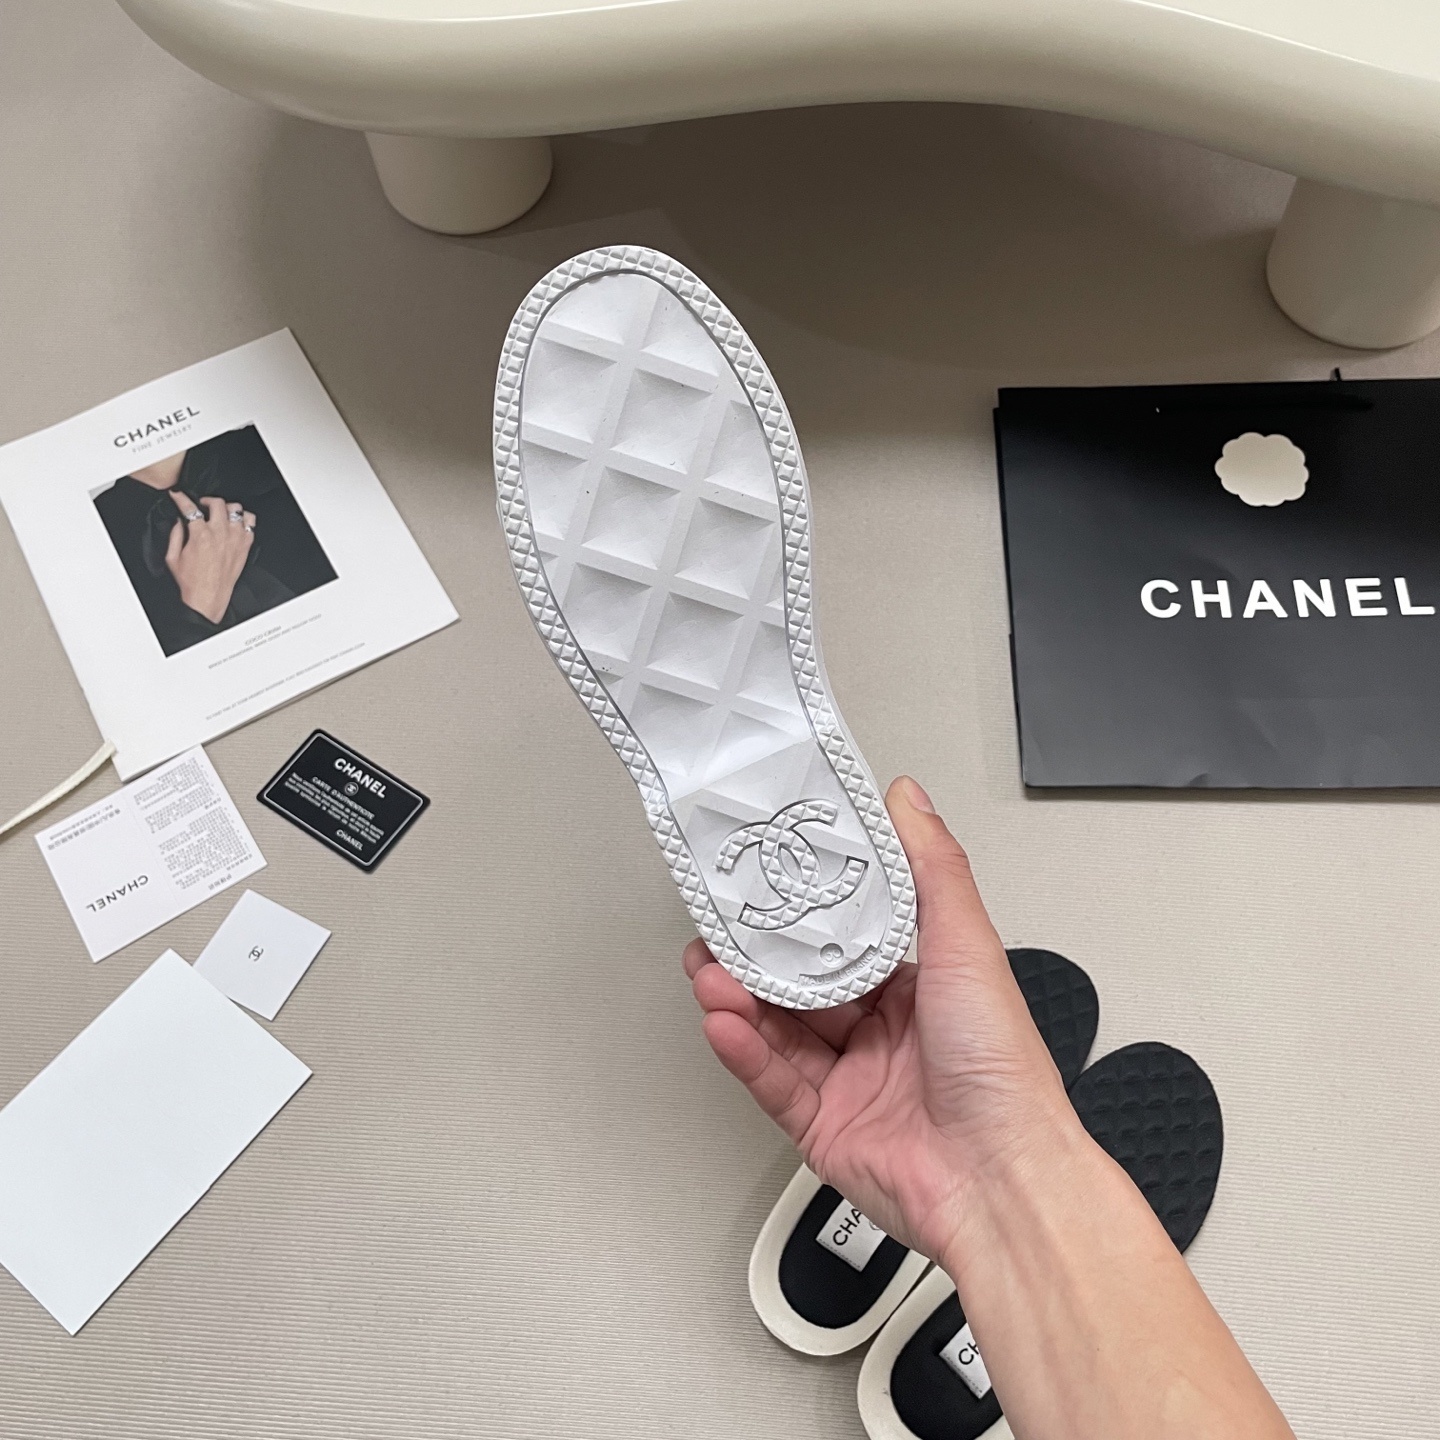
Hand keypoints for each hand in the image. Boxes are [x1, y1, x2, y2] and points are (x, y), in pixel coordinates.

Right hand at [164, 490, 254, 624]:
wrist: (208, 597)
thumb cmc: (192, 581)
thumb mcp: (173, 557)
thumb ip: (175, 535)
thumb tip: (178, 521)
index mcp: (200, 535)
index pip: (190, 508)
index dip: (181, 498)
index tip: (178, 495)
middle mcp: (220, 534)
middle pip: (217, 503)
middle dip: (207, 500)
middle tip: (202, 505)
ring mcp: (235, 539)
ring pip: (237, 509)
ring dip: (227, 508)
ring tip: (220, 512)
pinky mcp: (245, 546)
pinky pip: (250, 523)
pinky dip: (244, 519)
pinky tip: (236, 522)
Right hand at [686, 775, 1084, 1262]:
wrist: (1000, 1179)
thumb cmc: (1002, 1070)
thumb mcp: (966, 945)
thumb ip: (931, 868)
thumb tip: (908, 799)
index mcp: (919, 986)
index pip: (843, 932)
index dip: (800, 906)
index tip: (763, 879)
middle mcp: (883, 1031)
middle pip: (798, 982)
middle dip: (752, 956)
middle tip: (715, 929)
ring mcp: (851, 1080)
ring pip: (776, 1029)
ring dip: (738, 999)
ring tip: (709, 975)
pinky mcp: (824, 1127)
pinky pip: (772, 1081)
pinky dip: (743, 1052)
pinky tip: (723, 1024)